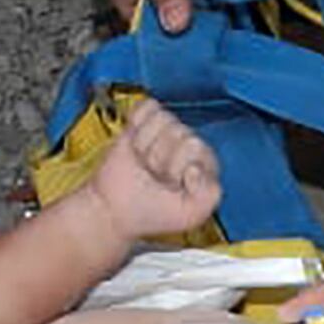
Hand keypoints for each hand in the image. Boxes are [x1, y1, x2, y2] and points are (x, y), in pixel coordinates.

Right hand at [82, 100, 221, 240]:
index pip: (195, 146)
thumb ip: (208, 195)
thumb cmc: (152, 213)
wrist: (115, 210)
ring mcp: (169, 131)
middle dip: (159, 159)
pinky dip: (136, 125)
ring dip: (145, 146)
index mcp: (207, 163)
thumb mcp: (190, 215)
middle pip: (178, 132)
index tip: (171, 186)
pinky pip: (147, 108)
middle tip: (155, 176)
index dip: (176, 168)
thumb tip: (195, 168)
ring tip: (145, 164)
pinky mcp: (147, 121)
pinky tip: (137, 144)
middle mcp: (191, 144)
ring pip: (162, 119)